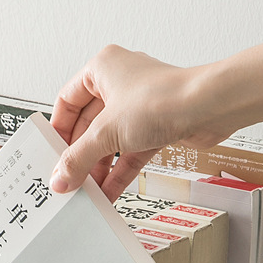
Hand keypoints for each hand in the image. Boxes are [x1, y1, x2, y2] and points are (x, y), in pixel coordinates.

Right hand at [49, 45, 220, 199]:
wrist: (211, 108)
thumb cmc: (164, 99)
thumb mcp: (107, 132)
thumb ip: (78, 158)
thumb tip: (60, 178)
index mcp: (102, 69)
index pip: (67, 101)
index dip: (58, 130)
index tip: (51, 155)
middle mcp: (120, 84)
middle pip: (88, 126)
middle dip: (80, 156)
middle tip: (68, 179)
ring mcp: (139, 107)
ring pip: (110, 142)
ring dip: (99, 168)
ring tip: (87, 192)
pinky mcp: (156, 126)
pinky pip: (129, 152)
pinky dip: (119, 172)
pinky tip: (108, 192)